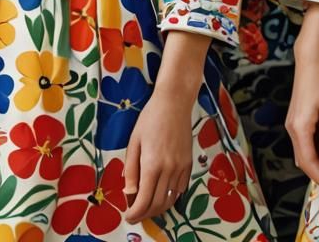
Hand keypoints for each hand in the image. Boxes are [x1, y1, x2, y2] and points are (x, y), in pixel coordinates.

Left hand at [124, 86, 193, 223]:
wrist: (174, 102)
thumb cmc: (150, 118)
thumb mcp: (134, 142)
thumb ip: (131, 169)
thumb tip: (129, 192)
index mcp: (152, 165)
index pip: (144, 201)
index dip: (135, 213)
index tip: (128, 216)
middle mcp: (169, 169)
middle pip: (158, 204)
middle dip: (146, 214)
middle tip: (136, 214)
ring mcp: (181, 167)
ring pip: (171, 199)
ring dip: (159, 207)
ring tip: (148, 206)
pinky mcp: (189, 163)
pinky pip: (181, 188)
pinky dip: (172, 196)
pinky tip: (163, 192)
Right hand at [287, 52, 318, 190]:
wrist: (309, 62)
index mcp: (300, 128)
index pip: (308, 161)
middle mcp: (292, 128)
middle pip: (301, 159)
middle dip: (316, 173)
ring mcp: (291, 123)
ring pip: (300, 152)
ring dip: (313, 163)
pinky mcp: (294, 118)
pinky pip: (301, 142)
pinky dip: (310, 152)